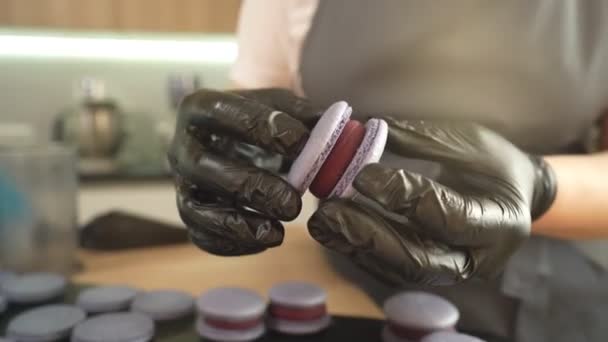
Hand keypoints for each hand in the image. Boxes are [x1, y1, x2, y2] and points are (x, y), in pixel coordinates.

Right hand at [168, 88, 319, 255]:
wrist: (236, 142)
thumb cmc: (260, 122)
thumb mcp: (280, 108)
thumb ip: (304, 114)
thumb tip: (334, 126)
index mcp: (200, 108)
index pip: (220, 112)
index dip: (259, 127)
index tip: (300, 142)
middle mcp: (182, 147)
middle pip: (203, 167)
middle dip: (252, 187)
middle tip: (294, 203)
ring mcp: (182, 184)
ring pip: (195, 210)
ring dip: (239, 225)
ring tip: (280, 231)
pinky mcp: (190, 214)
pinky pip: (201, 236)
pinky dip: (233, 244)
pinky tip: (267, 238)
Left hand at [308, 118, 556, 284]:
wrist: (510, 196)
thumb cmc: (494, 163)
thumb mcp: (470, 140)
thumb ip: (423, 138)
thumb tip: (368, 125)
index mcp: (501, 222)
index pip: (448, 217)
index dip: (404, 196)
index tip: (363, 174)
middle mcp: (479, 259)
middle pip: (420, 260)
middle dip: (370, 235)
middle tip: (330, 211)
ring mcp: (453, 272)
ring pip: (399, 270)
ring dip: (356, 246)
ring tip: (322, 221)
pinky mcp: (430, 273)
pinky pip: (391, 270)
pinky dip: (359, 252)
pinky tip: (332, 231)